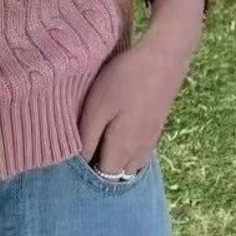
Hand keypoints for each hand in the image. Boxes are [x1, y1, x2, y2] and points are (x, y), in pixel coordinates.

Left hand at [79, 0, 203, 173]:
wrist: (164, 56)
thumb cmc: (126, 79)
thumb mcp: (97, 106)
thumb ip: (87, 137)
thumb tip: (78, 163)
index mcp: (122, 150)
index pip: (101, 178)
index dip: (85, 173)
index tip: (70, 157)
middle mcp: (139, 152)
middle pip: (116, 175)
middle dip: (99, 169)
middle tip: (82, 148)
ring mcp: (151, 141)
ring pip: (129, 165)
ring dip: (114, 161)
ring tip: (97, 142)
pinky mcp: (156, 129)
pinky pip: (138, 152)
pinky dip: (125, 151)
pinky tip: (116, 132)